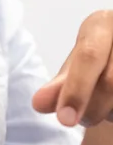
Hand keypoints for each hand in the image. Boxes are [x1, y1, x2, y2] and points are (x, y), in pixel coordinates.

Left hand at [32, 11, 112, 128]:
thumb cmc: (101, 52)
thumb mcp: (79, 60)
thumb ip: (61, 83)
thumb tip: (38, 104)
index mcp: (103, 24)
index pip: (88, 56)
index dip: (76, 89)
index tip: (64, 119)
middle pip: (111, 82)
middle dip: (90, 108)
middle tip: (74, 118)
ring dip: (108, 113)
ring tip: (99, 107)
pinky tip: (112, 107)